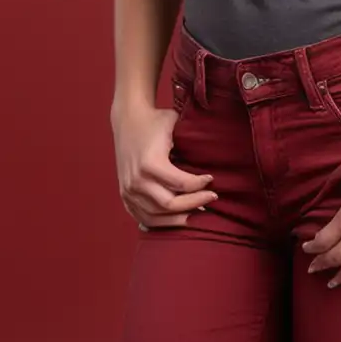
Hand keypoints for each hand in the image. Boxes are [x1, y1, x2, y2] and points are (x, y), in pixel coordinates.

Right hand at [112, 100, 216, 228]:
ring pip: (156, 216)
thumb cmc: (155, 120)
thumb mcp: (175, 125)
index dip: (200, 185)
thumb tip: (216, 158)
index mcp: (149, 162)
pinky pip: (143, 217)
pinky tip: (178, 217)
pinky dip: (162, 222)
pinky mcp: (125, 195)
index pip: (181, 184)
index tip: (211, 179)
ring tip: (198, 211)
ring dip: (180, 216)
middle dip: (194, 203)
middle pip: (170, 205)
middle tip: (211, 197)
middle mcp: (136, 180)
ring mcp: (128, 190)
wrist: (128, 119)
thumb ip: (190, 143)